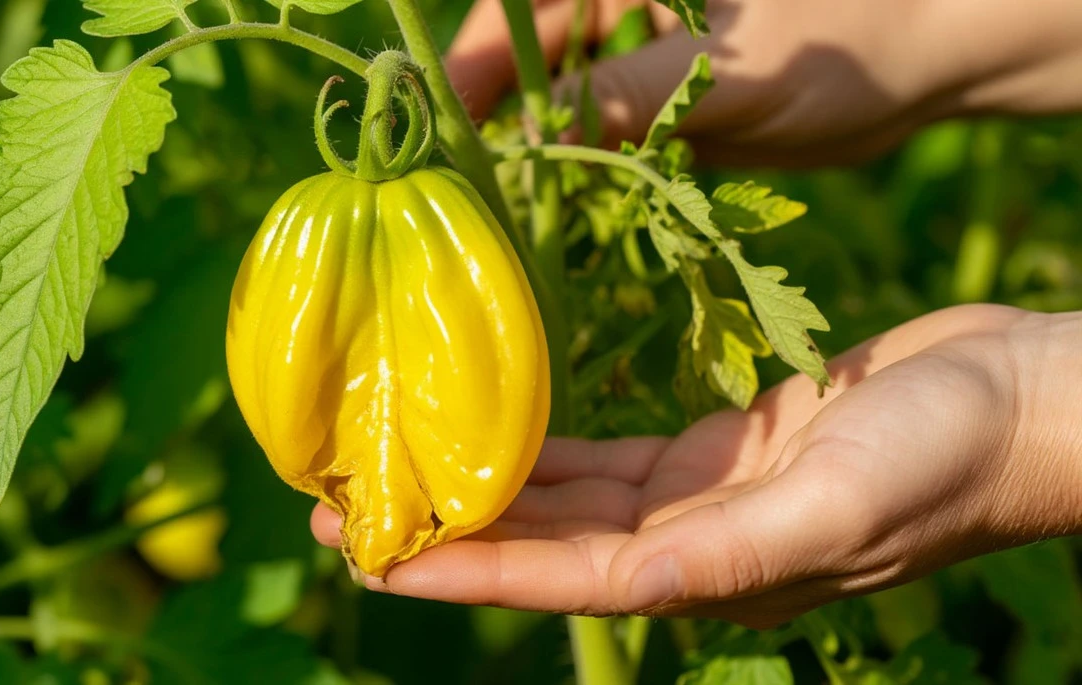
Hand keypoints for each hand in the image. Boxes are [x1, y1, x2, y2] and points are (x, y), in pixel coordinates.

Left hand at [310, 304, 1081, 627]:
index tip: (376, 558)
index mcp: (711, 573)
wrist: (1010, 400)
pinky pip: (610, 455)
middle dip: (449, 528)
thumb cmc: (940, 460)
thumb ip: (733, 556)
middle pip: (545, 543)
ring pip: (568, 498)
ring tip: (398, 468)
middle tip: (348, 507)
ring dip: (485, 485)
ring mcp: (703, 496)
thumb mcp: (837, 509)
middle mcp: (692, 544)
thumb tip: (631, 592)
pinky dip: (548, 447)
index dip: (468, 571)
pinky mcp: (720, 448)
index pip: (561, 579)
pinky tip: (497, 430)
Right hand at [446, 0, 1081, 164]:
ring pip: (558, 111)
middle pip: (523, 67)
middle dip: (495, 128)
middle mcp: (617, 7)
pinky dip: (587, 180)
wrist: (924, 62)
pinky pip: (602, 142)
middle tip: (466, 199)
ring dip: (537, 163)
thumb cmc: (842, 38)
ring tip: (508, 221)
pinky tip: (571, 221)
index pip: (515, 15)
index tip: (442, 138)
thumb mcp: (727, 69)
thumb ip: (625, 95)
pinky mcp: (660, 105)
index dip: (469, 74)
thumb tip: (527, 134)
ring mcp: (638, 59)